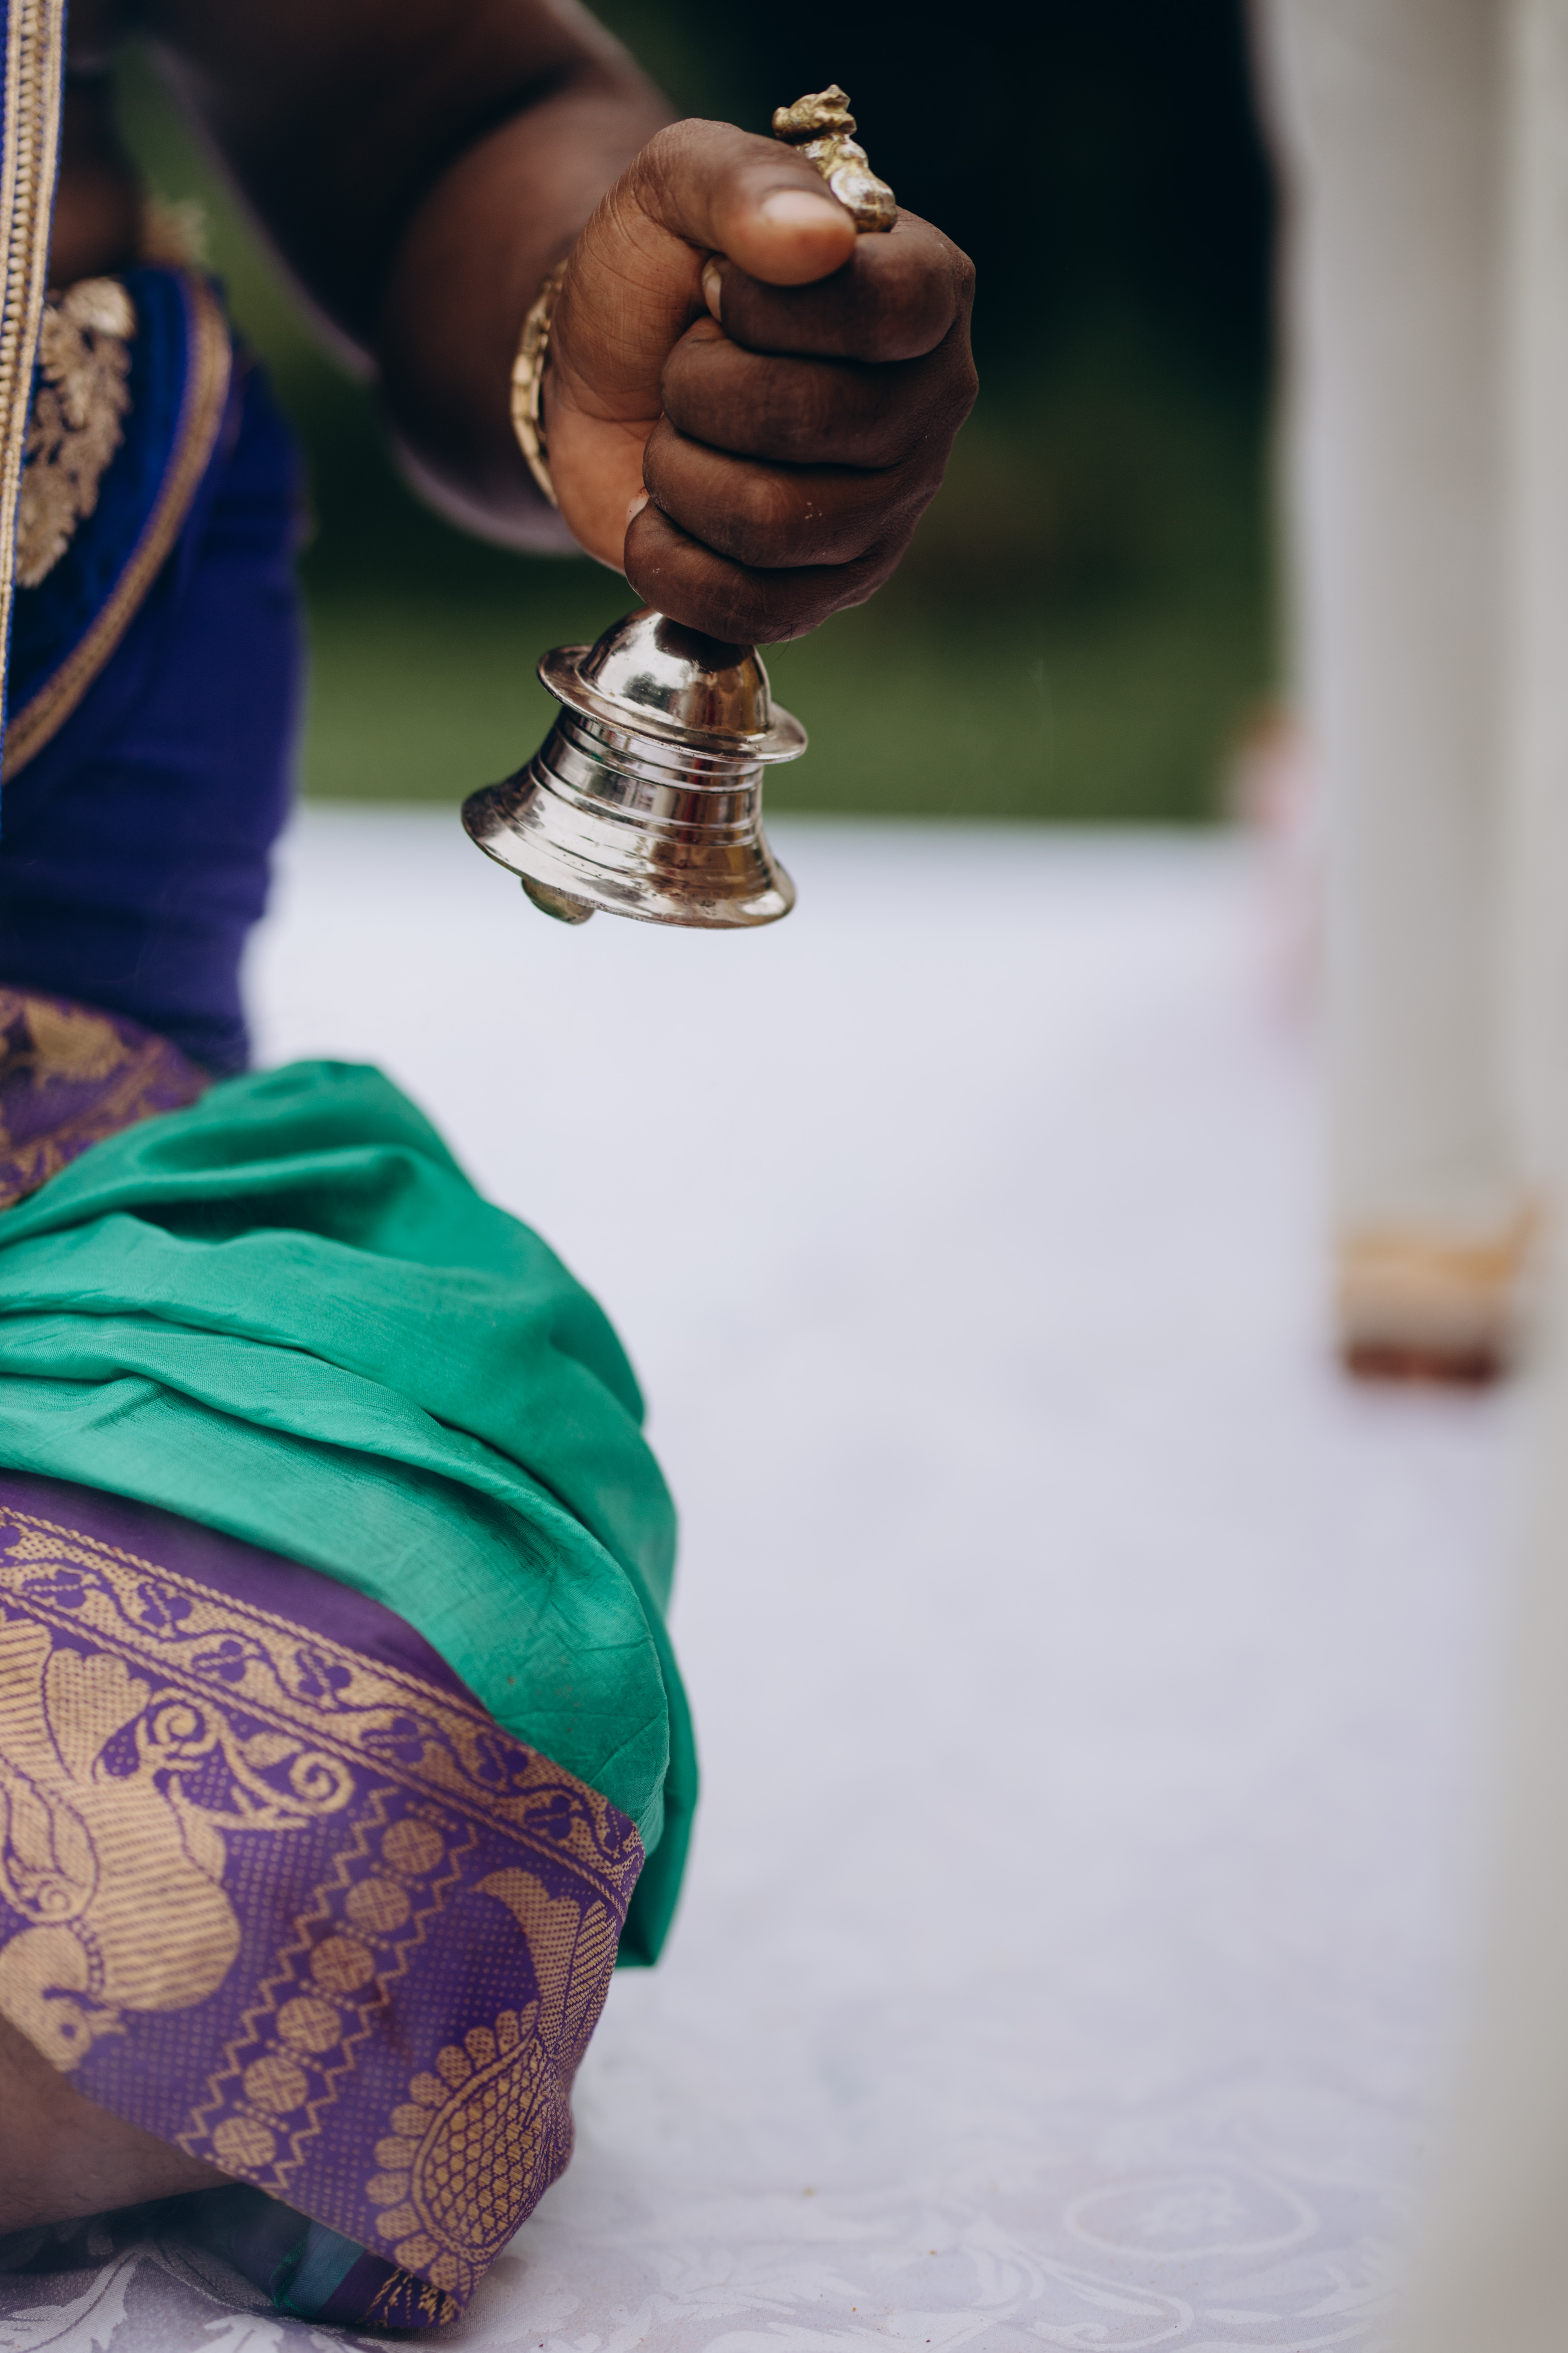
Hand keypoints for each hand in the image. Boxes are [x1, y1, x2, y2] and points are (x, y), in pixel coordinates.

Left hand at [545, 119, 975, 643]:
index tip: (716, 287)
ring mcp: (888, 514)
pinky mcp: (828, 595)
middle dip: (700, 392)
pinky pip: (747, 609)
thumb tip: (819, 240)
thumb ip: (742, 182)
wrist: (601, 376)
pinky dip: (668, 562)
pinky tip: (661, 517)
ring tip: (676, 437)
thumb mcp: (677, 185)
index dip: (769, 308)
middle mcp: (931, 407)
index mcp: (928, 290)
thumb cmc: (658, 273)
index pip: (884, 311)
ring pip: (772, 523)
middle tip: (685, 369)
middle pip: (812, 423)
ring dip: (678, 474)